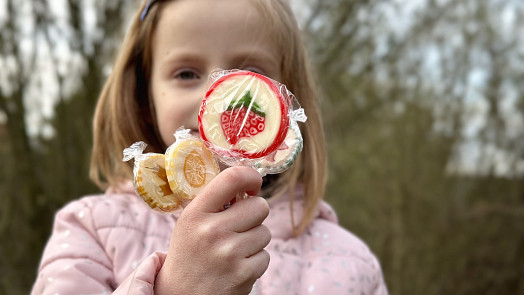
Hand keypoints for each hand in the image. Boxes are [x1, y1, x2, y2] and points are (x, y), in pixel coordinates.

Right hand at [154, 166, 270, 294]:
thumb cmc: (191, 252)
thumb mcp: (191, 222)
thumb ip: (216, 201)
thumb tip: (250, 182)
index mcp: (196, 213)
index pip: (233, 178)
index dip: (251, 177)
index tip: (253, 185)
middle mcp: (212, 231)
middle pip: (260, 206)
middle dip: (255, 214)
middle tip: (241, 224)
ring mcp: (229, 254)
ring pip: (265, 232)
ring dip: (254, 240)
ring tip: (233, 249)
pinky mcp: (243, 274)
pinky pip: (265, 256)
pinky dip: (255, 261)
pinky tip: (236, 266)